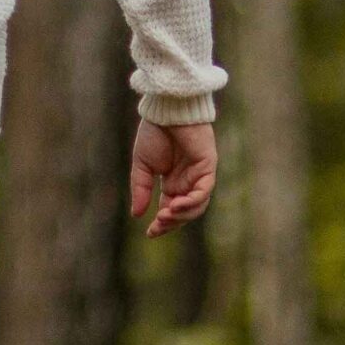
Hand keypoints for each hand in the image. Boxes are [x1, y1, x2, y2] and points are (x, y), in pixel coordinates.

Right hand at [129, 120, 216, 236]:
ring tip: (164, 216)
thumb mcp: (142, 165)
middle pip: (186, 212)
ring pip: (197, 205)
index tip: (150, 233)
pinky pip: (204, 190)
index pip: (171, 210)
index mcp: (173, 182)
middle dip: (172, 223)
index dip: (162, 224)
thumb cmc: (154, 133)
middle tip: (157, 227)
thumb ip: (140, 189)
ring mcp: (200, 175)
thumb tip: (137, 214)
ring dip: (182, 214)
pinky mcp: (207, 167)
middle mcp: (188, 182)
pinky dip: (192, 201)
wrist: (165, 111)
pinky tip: (175, 204)